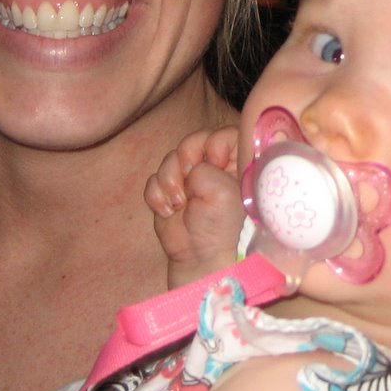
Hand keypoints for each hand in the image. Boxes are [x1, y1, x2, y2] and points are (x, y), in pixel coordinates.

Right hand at [144, 126, 243, 286]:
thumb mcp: (223, 190)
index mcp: (236, 164)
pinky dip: (157, 195)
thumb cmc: (221, 226)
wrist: (200, 257)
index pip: (224, 134)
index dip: (213, 143)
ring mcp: (190, 180)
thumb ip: (207, 165)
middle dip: (184, 159)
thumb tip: (191, 164)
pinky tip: (168, 211)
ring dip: (169, 181)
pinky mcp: (168, 193)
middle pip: (192, 141)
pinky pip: (153, 180)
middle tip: (188, 178)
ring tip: (179, 203)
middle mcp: (214, 168)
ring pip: (169, 160)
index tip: (213, 160)